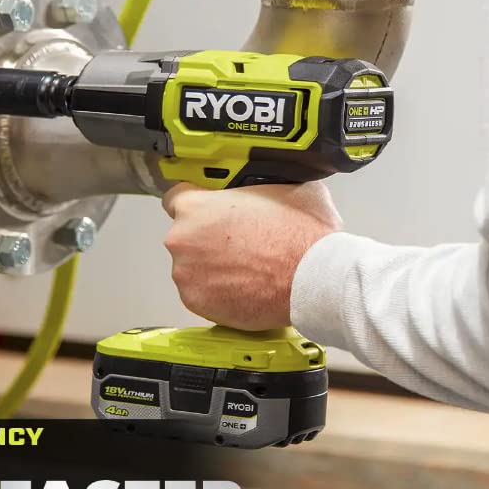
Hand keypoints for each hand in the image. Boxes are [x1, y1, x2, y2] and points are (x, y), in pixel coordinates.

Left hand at [162, 181, 342, 330]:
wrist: (312, 278)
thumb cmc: (299, 233)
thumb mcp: (285, 186)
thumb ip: (258, 185)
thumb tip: (266, 184)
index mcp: (195, 206)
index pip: (175, 198)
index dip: (196, 205)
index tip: (208, 212)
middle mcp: (182, 240)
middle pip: (185, 237)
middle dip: (206, 240)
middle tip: (238, 244)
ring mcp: (186, 275)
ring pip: (192, 268)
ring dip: (211, 268)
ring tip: (245, 269)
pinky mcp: (197, 303)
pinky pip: (202, 294)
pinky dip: (218, 293)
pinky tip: (244, 287)